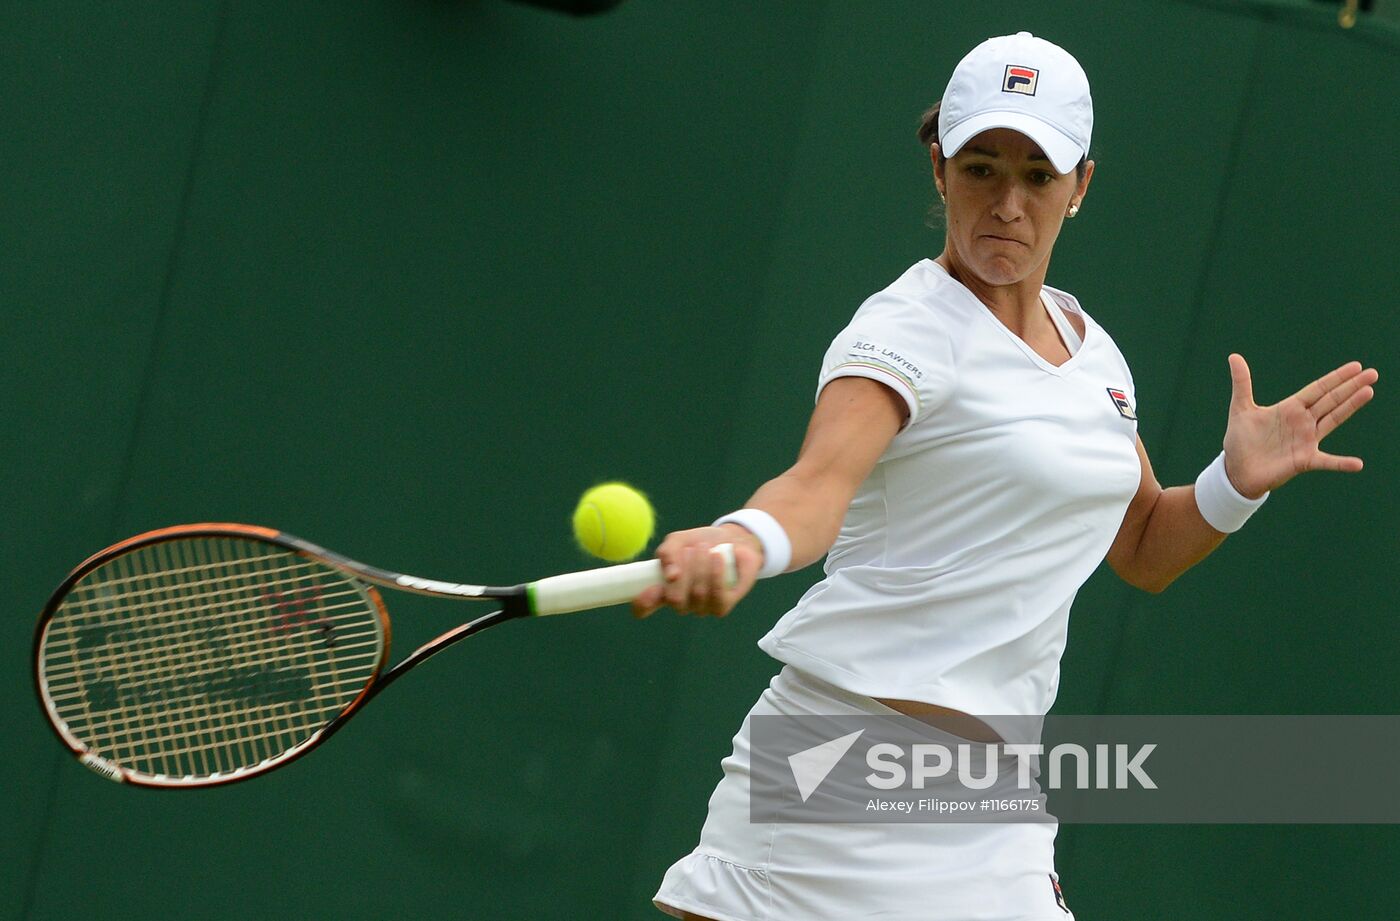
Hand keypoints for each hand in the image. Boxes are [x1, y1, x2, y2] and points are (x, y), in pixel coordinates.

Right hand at [631, 525, 763, 618]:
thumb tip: (670, 575)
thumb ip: (667, 553)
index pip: (643, 608)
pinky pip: (717, 596)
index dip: (643, 603)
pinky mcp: (722, 606)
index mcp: (663, 589)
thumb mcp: (678, 540)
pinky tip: (717, 557)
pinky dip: (716, 574)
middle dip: (683, 572)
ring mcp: (701, 607)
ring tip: (704, 547)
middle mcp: (680, 603)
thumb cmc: (700, 542)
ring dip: (700, 567)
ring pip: (697, 594)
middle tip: (689, 549)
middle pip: (674, 600)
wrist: (732, 540)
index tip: (652, 587)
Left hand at [1221, 354, 1377, 497]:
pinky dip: (1341, 463)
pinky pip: (1326, 462)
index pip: (1318, 389)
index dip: (1336, 378)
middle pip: (1331, 400)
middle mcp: (1303, 422)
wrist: (1236, 470)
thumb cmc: (1240, 440)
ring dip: (1351, 407)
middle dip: (1351, 386)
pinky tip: (1357, 464)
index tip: (1356, 366)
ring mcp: (1306, 441)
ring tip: (1368, 392)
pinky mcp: (1303, 461)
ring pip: (1333, 420)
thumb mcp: (1240, 408)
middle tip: (1373, 373)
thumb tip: (1234, 356)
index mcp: (1290, 408)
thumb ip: (1242, 383)